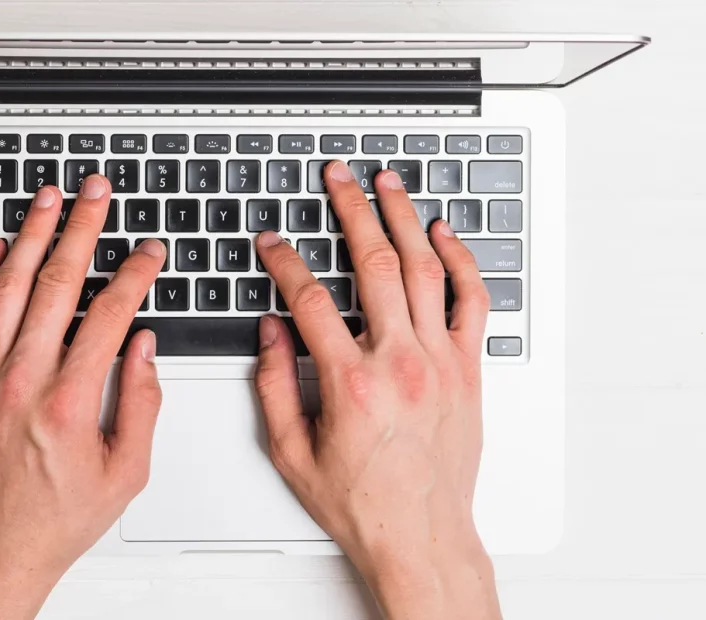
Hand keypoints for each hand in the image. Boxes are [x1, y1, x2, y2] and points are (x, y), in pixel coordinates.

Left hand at [0, 177, 166, 619]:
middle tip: (96, 193)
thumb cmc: (56, 516)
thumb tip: (143, 348)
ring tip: (48, 199)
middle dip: (82, 228)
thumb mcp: (127, 472)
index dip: (134, 274)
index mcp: (70, 400)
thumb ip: (141, 404)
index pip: (109, 314)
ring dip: (30, 235)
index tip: (148, 253)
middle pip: (56, 283)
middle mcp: (23, 380)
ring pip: (6, 287)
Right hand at [254, 161, 501, 619]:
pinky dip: (460, 260)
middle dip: (351, 210)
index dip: (285, 260)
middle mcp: (400, 362)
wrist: (420, 535)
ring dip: (404, 218)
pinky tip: (443, 234)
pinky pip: (470, 301)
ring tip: (388, 183)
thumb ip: (276, 385)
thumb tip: (272, 333)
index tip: (273, 242)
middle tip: (338, 177)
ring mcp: (440, 361)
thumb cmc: (362, 501)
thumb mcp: (292, 452)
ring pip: (424, 269)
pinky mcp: (467, 369)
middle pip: (374, 264)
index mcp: (350, 383)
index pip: (309, 299)